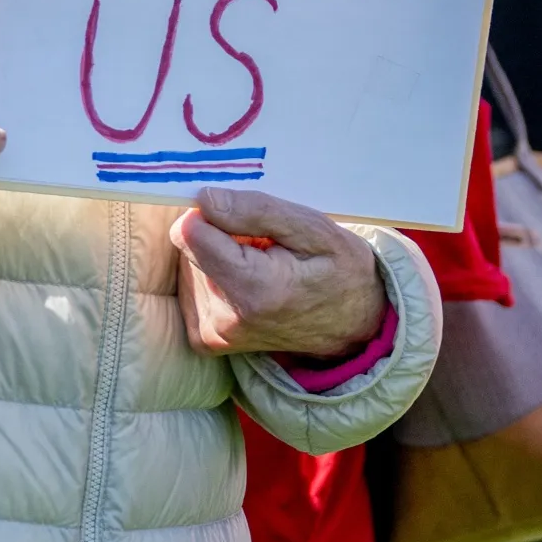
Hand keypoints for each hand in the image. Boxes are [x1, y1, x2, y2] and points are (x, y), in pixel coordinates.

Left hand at [169, 188, 387, 359]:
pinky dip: (214, 282)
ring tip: (260, 268)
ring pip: (188, 268)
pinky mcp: (204, 340)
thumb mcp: (315, 230)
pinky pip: (190, 292)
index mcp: (255, 289)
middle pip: (189, 250)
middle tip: (261, 247)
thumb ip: (258, 212)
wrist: (352, 327)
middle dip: (218, 238)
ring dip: (218, 260)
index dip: (213, 215)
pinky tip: (246, 286)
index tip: (242, 219)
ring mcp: (214, 334)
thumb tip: (205, 200)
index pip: (190, 233)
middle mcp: (227, 318)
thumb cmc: (338, 271)